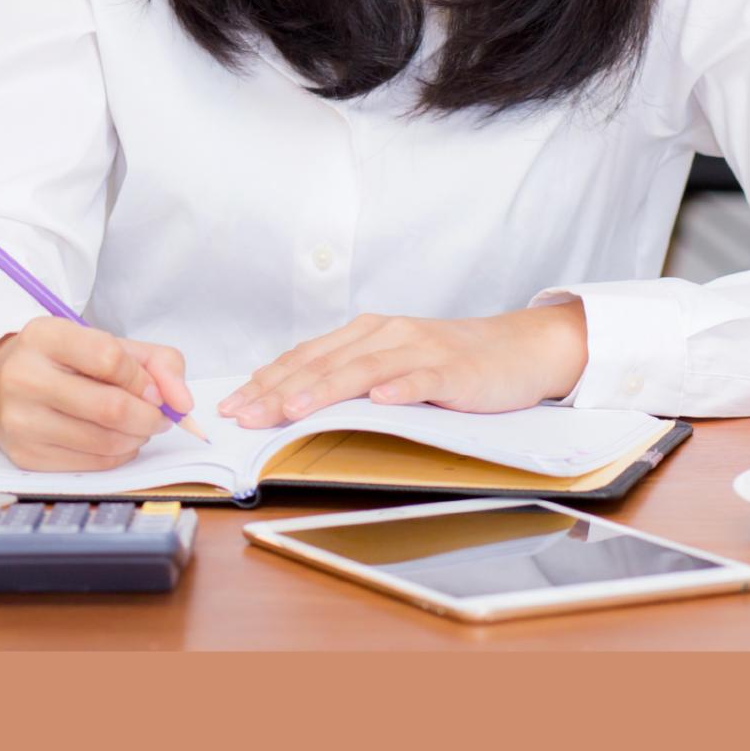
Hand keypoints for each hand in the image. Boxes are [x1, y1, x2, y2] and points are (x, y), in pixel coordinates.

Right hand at [0, 317, 193, 471]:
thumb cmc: (65, 362)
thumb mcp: (107, 344)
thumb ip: (158, 363)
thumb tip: (183, 404)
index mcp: (45, 336)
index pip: (110, 359)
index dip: (144, 380)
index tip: (155, 390)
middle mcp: (24, 377)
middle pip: (111, 408)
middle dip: (150, 417)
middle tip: (159, 417)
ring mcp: (21, 420)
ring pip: (104, 441)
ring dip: (137, 438)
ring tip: (139, 427)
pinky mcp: (25, 456)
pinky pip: (92, 465)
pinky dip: (118, 456)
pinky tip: (117, 441)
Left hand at [218, 304, 588, 427]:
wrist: (518, 349)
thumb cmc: (450, 363)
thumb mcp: (391, 364)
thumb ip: (348, 376)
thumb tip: (290, 401)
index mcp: (364, 334)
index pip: (304, 358)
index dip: (265, 381)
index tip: (231, 406)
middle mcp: (385, 335)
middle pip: (323, 363)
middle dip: (278, 391)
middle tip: (244, 416)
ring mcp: (420, 350)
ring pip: (363, 369)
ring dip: (324, 389)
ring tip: (292, 409)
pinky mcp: (454, 370)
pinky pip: (423, 379)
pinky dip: (401, 389)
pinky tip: (382, 401)